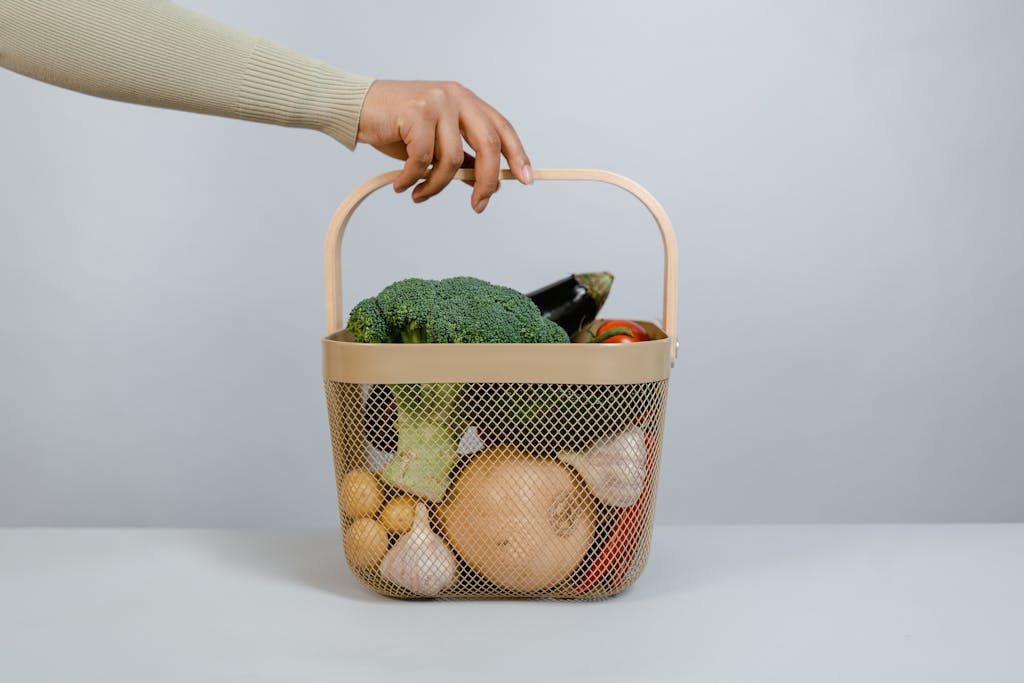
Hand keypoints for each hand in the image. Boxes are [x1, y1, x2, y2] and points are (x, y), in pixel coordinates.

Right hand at [356, 80, 532, 212]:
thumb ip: (461, 158)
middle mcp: (456, 97)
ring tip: (420, 194)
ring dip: (436, 186)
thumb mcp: (435, 141)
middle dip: (486, 181)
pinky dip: (412, 180)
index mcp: (466, 101)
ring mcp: (437, 102)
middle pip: (488, 144)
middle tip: (478, 206)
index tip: (527, 180)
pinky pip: (423, 160)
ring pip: (451, 159)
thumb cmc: (396, 126)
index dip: (517, 155)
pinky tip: (403, 185)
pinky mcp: (415, 113)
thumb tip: (488, 184)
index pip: (502, 128)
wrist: (356, 108)